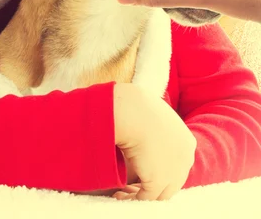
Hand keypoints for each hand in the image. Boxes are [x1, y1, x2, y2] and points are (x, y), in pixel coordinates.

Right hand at [114, 83, 195, 200]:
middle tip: (133, 188)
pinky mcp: (158, 181)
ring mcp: (174, 172)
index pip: (176, 165)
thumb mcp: (153, 118)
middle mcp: (186, 160)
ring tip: (122, 194)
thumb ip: (154, 131)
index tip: (142, 170)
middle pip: (171, 183)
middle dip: (153, 187)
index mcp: (187, 142)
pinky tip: (118, 195)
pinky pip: (145, 198)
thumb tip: (141, 133)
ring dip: (140, 195)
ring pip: (159, 195)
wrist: (133, 110)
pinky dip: (130, 199)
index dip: (160, 170)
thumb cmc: (137, 107)